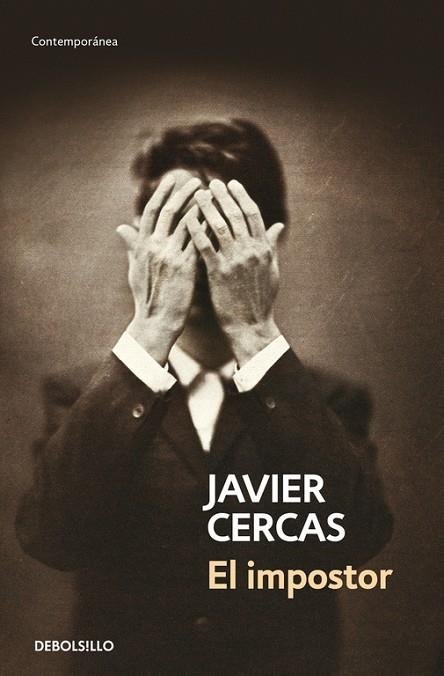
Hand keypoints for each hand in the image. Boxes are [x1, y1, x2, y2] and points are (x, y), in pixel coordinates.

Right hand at [117, 174, 200, 363]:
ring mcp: (170, 256)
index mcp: (142, 246)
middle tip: (195, 181)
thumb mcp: (134, 269)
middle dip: (182, 194)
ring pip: (186, 224)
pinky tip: (219, 218)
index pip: (152, 212)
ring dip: (199, 207)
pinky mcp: (186, 267)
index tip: (173, 179)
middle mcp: (155, 247)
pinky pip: (199, 242)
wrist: (155, 322)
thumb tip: (122, 227)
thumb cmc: (145, 298)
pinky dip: (208, 228)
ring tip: (211, 195)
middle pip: (169, 212)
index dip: (162, 193)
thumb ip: (132, 245)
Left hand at [187, 179, 284, 365]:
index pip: (252, 214)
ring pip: (220, 227)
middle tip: (212, 183)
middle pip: (235, 215)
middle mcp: (250, 251)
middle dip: (223, 196)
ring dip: (208, 208)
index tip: (232, 184)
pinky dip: (196, 231)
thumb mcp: (272, 269)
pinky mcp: (218, 273)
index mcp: (263, 248)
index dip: (241, 197)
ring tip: (198, 195)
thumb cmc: (261, 299)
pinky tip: (187, 219)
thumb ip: (272, 245)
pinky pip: (205, 247)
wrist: (251, 326)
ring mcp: (234, 261)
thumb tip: (277, 225)